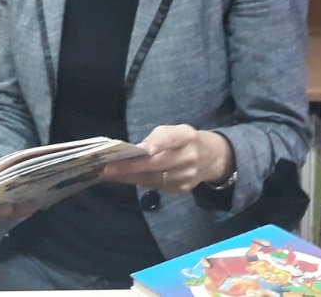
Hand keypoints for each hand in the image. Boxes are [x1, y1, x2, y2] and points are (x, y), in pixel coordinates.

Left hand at [98, 125, 232, 194]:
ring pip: (153, 178)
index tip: (140, 150)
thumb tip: (134, 151)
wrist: (213, 158)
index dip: (157, 144)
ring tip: (108, 174)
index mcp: (187, 136)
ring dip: (129, 177)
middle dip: (130, 167)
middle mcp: (189, 157)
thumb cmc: (186, 140)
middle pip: (156, 164)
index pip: (171, 139)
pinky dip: (138, 182)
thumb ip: (156, 138)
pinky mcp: (182, 189)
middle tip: (107, 168)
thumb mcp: (175, 130)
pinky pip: (156, 186)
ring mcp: (187, 176)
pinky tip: (123, 179)